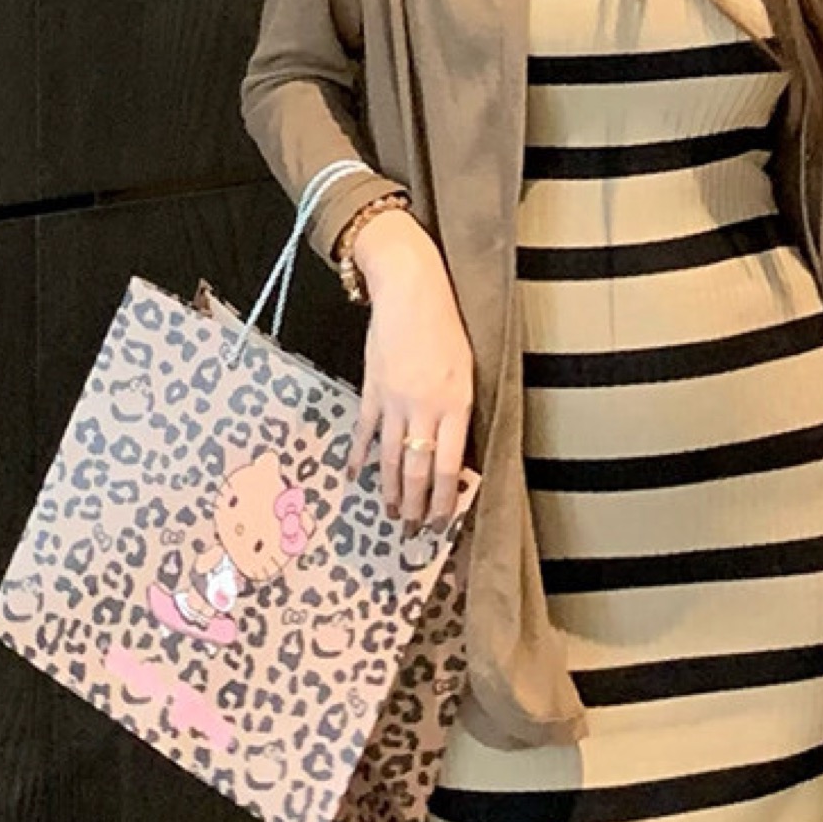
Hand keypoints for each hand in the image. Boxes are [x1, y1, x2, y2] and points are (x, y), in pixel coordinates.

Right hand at [347, 215, 475, 530]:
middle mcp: (425, 408)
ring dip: (391, 490)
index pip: (450, 465)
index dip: (445, 498)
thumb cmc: (447, 327)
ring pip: (391, 457)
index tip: (442, 520)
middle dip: (417, 504)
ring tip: (391, 513)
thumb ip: (459, 411)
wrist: (411, 291)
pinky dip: (359, 456)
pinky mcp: (372, 390)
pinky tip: (355, 476)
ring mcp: (394, 401)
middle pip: (419, 469)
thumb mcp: (467, 370)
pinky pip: (365, 431)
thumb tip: (455, 452)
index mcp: (455, 404)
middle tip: (413, 530)